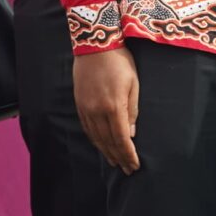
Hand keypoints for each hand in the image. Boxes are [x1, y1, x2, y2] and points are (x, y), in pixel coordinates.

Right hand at [74, 48, 141, 173]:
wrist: (95, 46)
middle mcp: (97, 111)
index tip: (135, 165)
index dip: (128, 154)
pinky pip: (87, 128)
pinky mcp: (79, 104)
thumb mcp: (133, 84)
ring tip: (116, 162)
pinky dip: (95, 140)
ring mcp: (86, 108)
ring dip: (106, 152)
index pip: (121, 139)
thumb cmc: (120, 62)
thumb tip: (132, 133)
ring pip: (96, 137)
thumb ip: (132, 110)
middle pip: (108, 142)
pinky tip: (101, 146)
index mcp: (113, 107)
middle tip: (127, 170)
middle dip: (119, 157)